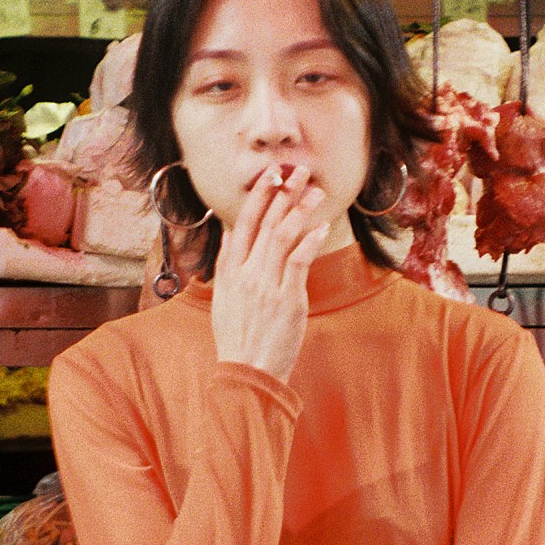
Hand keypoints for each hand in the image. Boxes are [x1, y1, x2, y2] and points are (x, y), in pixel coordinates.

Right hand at [210, 163, 327, 381]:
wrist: (247, 372)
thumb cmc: (238, 338)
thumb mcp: (223, 299)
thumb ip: (227, 266)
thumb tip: (230, 236)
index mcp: (228, 271)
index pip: (242, 223)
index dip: (258, 197)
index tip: (270, 177)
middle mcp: (245, 273)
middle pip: (265, 223)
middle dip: (283, 193)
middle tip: (298, 171)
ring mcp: (266, 285)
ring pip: (283, 235)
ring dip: (301, 209)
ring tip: (316, 191)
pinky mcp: (287, 299)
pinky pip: (299, 260)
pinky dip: (310, 239)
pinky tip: (321, 225)